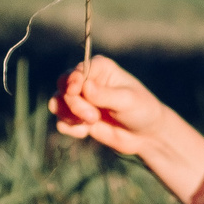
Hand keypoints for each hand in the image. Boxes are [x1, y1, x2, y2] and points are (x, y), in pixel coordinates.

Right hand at [52, 55, 177, 161]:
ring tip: (90, 124)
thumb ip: (105, 95)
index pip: (77, 70)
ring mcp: (81, 100)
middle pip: (63, 86)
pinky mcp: (78, 118)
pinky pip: (61, 121)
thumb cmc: (142, 111)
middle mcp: (87, 81)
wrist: (146, 136)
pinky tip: (86, 132)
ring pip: (57, 103)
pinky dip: (70, 128)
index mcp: (100, 68)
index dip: (73, 80)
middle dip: (74, 104)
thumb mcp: (127, 101)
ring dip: (69, 116)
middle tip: (93, 117)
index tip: (74, 91)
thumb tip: (85, 87)